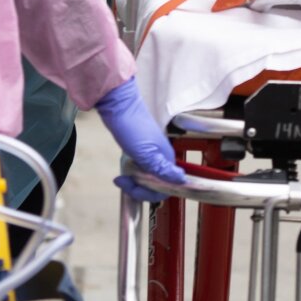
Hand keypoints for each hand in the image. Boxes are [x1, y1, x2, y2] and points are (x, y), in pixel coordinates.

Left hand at [95, 78, 186, 202]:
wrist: (118, 106)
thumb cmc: (131, 127)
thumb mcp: (146, 153)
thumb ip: (163, 169)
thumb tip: (182, 180)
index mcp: (166, 159)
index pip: (166, 188)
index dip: (150, 193)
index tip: (135, 188)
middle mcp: (162, 158)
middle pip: (156, 185)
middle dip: (139, 188)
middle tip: (124, 181)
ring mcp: (151, 155)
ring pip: (147, 179)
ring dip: (133, 182)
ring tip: (121, 176)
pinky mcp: (142, 151)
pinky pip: (140, 170)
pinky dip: (131, 173)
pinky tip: (123, 170)